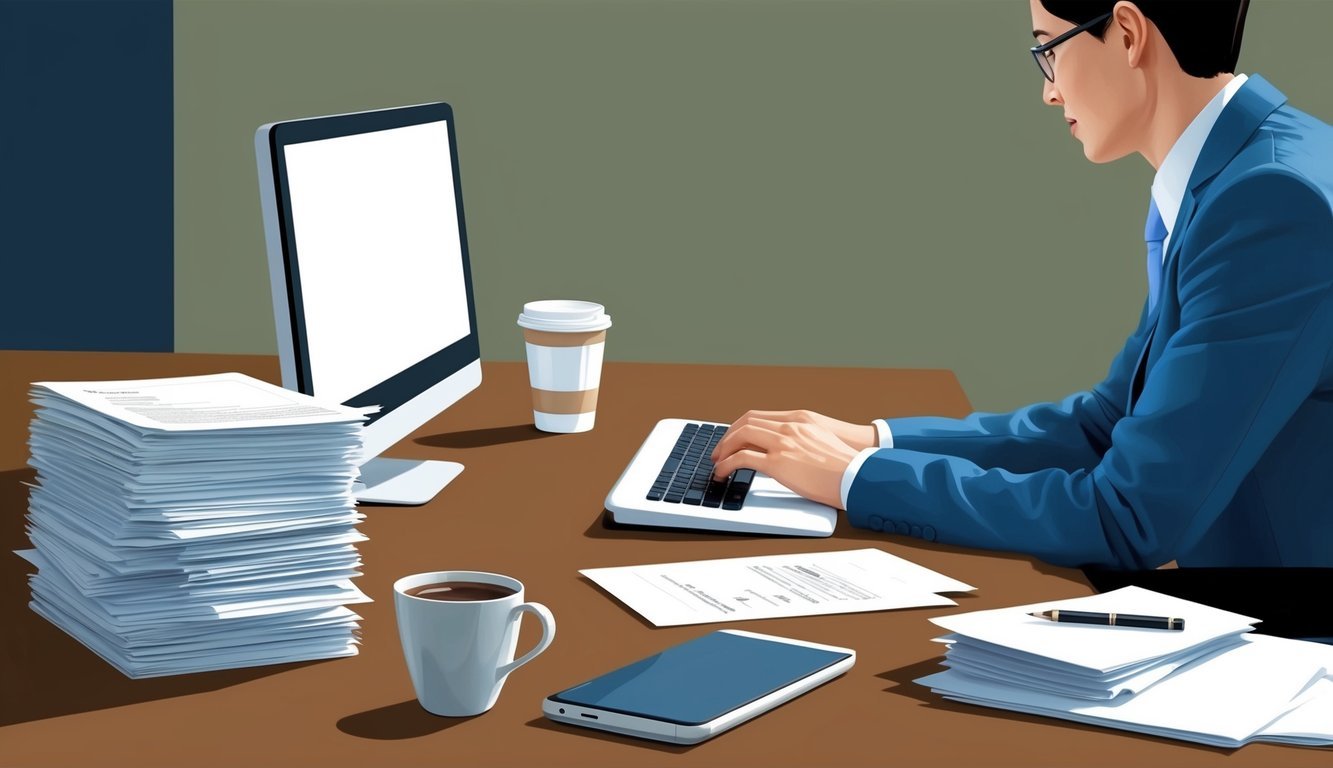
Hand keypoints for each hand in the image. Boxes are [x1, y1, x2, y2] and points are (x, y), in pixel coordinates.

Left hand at [710, 410, 872, 508]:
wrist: (857, 476)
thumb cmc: (845, 466)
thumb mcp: (821, 441)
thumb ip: (801, 440)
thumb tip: (786, 452)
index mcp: (800, 419)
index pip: (759, 416)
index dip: (740, 426)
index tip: (732, 437)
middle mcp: (790, 426)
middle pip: (746, 423)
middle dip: (727, 436)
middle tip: (719, 451)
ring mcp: (783, 442)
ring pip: (740, 436)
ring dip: (723, 449)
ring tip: (717, 463)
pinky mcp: (779, 462)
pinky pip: (742, 458)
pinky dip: (726, 464)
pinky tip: (722, 473)